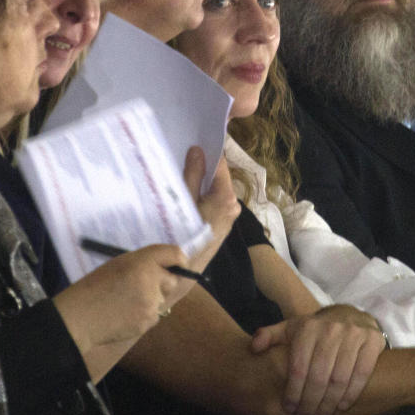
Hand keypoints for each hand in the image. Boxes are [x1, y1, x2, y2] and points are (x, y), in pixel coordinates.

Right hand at [54, 244, 185, 353]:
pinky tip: (126, 314)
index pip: (175, 254)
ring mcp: (152, 302)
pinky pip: (154, 314)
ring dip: (152, 299)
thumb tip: (166, 266)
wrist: (80, 317)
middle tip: (143, 285)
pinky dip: (144, 314)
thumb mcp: (119, 264)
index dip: (179, 259)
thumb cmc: (95, 287)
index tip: (178, 263)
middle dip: (162, 282)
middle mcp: (151, 280)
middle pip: (172, 279)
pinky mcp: (149, 320)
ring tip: (127, 302)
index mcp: (142, 262)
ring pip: (162, 299)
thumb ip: (144, 262)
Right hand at [181, 147, 239, 277]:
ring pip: (215, 190)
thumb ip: (192, 174)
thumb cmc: (182, 234)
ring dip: (201, 183)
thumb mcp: (183, 201)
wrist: (184, 272)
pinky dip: (203, 197)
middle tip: (181, 159)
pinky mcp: (224, 225)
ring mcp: (230, 216)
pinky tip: (187, 196)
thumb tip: (198, 149)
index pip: (220, 164)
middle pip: (218, 178)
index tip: (193, 142)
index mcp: (226, 196)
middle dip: (202, 168)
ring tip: (180, 175)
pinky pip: (214, 203)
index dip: (208, 152)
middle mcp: (233, 204)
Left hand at [250, 305, 385, 414]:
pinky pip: (361, 373)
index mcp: (308, 328)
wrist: (351, 315)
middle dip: (310, 403)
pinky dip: (351, 393)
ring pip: (340, 378)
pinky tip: (341, 407)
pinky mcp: (372, 341)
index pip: (298, 368)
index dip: (293, 392)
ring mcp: (354, 334)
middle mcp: (331, 329)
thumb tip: (254, 347)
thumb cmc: (316, 330)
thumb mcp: (291, 328)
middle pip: (319, 377)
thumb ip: (269, 336)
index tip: (290, 409)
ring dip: (329, 404)